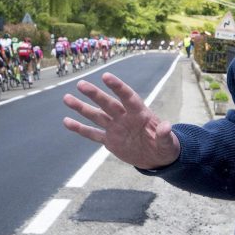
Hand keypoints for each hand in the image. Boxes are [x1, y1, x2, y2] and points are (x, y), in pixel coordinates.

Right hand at [62, 73, 179, 169]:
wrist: (157, 158)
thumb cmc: (165, 146)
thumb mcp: (168, 143)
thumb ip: (165, 134)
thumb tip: (166, 126)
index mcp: (139, 114)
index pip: (127, 97)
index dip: (118, 87)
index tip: (106, 76)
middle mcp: (124, 117)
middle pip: (107, 104)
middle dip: (95, 94)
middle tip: (81, 84)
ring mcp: (115, 128)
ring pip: (96, 115)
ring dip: (81, 107)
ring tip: (66, 98)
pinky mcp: (109, 140)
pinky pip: (92, 134)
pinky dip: (80, 129)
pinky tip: (66, 122)